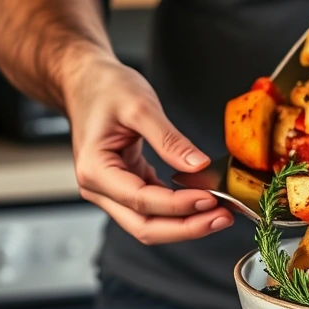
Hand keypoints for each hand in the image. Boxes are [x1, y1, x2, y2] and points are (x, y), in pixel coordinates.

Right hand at [64, 54, 233, 244]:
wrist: (86, 81)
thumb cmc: (104, 89)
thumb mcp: (140, 106)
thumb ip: (169, 140)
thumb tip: (198, 166)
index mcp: (95, 170)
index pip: (141, 200)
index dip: (179, 205)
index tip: (210, 198)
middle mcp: (99, 188)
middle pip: (145, 226)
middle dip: (186, 227)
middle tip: (222, 217)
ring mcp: (112, 192)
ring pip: (150, 224)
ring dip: (186, 224)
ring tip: (220, 214)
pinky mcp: (128, 187)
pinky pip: (154, 209)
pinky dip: (180, 210)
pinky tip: (205, 203)